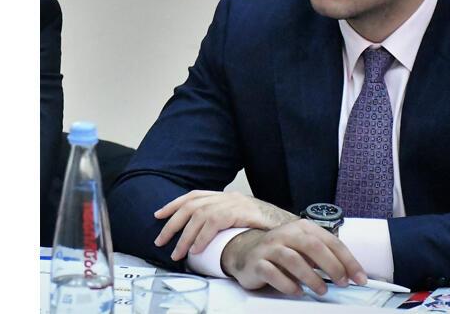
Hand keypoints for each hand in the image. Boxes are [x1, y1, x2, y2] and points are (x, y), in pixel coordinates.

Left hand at [153, 190, 297, 260]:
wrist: (291, 227)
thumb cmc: (267, 229)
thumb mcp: (243, 221)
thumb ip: (225, 224)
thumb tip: (202, 237)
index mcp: (227, 196)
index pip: (195, 195)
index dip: (174, 204)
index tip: (158, 215)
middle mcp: (229, 196)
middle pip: (192, 205)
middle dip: (172, 224)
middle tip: (160, 242)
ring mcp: (236, 202)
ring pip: (200, 215)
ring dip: (185, 236)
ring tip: (177, 254)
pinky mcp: (242, 211)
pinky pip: (215, 222)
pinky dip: (202, 236)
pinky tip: (196, 249)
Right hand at [220, 219, 366, 295]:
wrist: (246, 252)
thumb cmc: (282, 251)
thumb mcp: (304, 248)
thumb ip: (323, 256)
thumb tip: (348, 273)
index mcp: (303, 228)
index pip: (331, 241)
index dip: (348, 260)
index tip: (359, 277)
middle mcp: (286, 233)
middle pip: (314, 247)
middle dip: (332, 266)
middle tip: (342, 283)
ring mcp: (270, 247)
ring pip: (293, 260)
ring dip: (311, 277)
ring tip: (322, 291)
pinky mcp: (257, 262)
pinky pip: (273, 273)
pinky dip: (288, 285)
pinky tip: (297, 291)